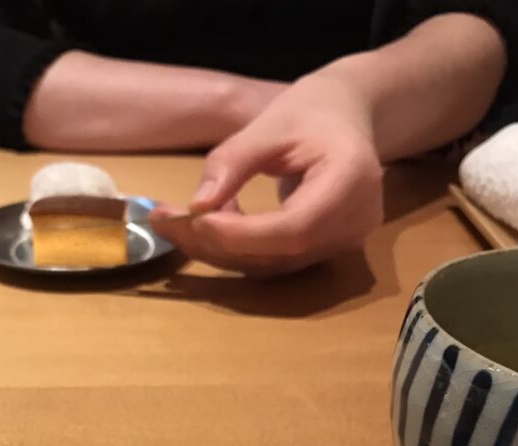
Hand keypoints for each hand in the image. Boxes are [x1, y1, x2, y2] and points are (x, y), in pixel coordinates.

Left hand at [151, 76, 383, 275]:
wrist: (352, 116)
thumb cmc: (314, 109)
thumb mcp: (270, 122)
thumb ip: (233, 162)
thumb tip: (197, 205)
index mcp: (351, 181)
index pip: (293, 228)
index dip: (240, 234)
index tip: (192, 220)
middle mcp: (353, 223)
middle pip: (279, 253)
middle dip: (217, 244)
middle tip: (165, 223)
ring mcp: (343, 243)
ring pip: (272, 263)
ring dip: (219, 249)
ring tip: (177, 222)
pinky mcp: (325, 252)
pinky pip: (274, 259)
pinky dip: (235, 248)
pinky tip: (209, 223)